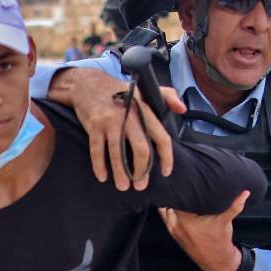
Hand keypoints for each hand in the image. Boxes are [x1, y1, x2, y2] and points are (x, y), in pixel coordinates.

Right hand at [48, 68, 184, 190]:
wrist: (87, 83)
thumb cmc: (118, 90)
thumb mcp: (144, 89)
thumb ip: (167, 96)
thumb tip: (183, 109)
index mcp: (144, 110)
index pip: (161, 137)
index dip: (166, 157)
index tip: (166, 172)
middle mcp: (129, 116)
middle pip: (141, 149)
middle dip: (141, 171)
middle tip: (140, 185)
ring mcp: (110, 121)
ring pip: (117, 153)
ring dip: (121, 173)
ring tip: (123, 186)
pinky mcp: (93, 125)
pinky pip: (97, 150)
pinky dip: (99, 166)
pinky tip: (102, 176)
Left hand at [158, 191, 248, 270]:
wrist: (215, 260)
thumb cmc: (220, 240)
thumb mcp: (226, 221)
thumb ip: (235, 205)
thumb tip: (245, 192)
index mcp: (187, 221)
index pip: (178, 199)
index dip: (181, 188)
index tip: (186, 180)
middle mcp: (176, 224)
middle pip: (170, 203)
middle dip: (175, 193)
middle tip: (181, 182)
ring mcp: (172, 229)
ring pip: (165, 209)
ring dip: (170, 201)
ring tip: (177, 190)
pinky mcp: (172, 232)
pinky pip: (165, 216)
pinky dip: (167, 208)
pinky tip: (174, 201)